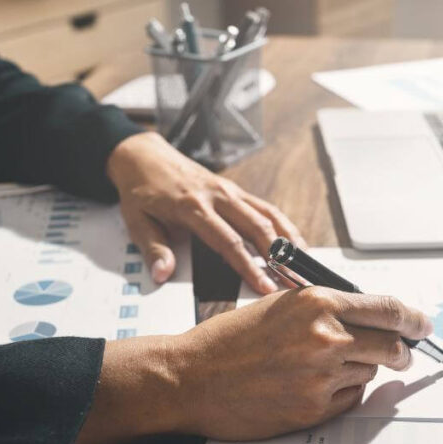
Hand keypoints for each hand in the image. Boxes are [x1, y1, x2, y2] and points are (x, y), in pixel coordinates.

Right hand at [71, 287, 432, 443]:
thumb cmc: (227, 340)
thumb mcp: (278, 305)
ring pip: (369, 372)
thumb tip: (366, 316)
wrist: (191, 377)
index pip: (388, 309)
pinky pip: (349, 398)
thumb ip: (323, 308)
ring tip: (319, 367)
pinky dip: (341, 392)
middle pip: (392, 346)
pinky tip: (311, 386)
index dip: (413, 319)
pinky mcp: (314, 408)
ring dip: (358, 369)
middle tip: (402, 353)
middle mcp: (326, 336)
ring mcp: (321, 375)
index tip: (422, 325)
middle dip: (401, 351)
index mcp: (317, 303)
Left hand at [106, 132, 305, 293]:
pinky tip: (296, 243)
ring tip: (305, 266)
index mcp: (192, 207)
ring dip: (288, 241)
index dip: (249, 266)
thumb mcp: (136, 221)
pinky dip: (283, 225)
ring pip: (267, 215)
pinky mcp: (235, 189)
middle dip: (279, 258)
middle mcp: (217, 196)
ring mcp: (229, 190)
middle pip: (257, 228)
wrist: (144, 156)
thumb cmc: (141, 191)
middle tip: (294, 283)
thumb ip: (153, 248)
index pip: (228, 241)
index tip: (264, 287)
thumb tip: (163, 275)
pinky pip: (264, 207)